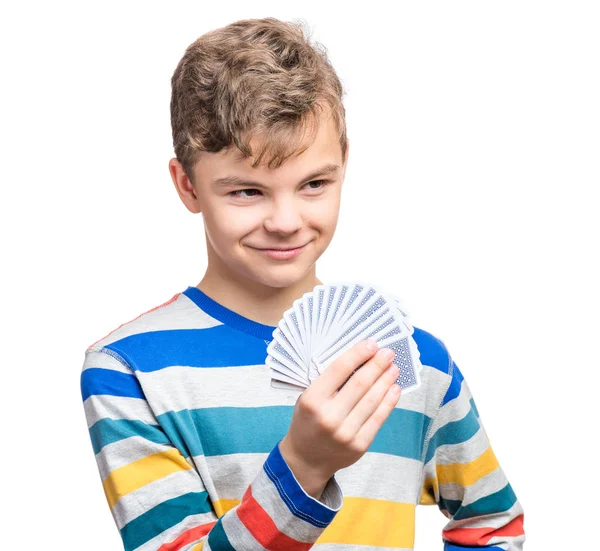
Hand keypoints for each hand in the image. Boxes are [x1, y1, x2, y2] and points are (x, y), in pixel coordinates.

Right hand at [279, 339, 400, 496]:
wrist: (306, 459)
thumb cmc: (308, 421)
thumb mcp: (308, 397)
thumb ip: (330, 382)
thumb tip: (361, 359)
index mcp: (312, 400)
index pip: (339, 370)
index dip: (358, 354)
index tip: (371, 343)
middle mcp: (329, 417)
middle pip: (359, 384)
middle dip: (377, 365)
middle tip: (388, 353)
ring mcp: (345, 433)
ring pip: (372, 400)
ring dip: (386, 381)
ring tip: (394, 368)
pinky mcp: (359, 445)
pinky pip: (378, 418)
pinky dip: (389, 402)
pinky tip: (394, 389)